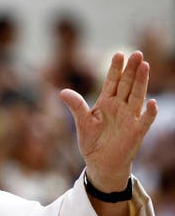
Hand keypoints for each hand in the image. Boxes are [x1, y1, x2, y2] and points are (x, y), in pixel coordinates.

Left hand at [60, 51, 157, 191]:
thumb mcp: (82, 122)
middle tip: (137, 53)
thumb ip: (76, 106)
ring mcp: (129, 118)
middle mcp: (120, 107)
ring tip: (145, 66)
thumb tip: (62, 92)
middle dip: (131, 70)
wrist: (100, 162)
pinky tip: (152, 103)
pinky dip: (149, 113)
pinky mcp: (136, 132)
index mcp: (106, 102)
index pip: (112, 82)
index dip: (115, 69)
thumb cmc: (92, 141)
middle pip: (126, 85)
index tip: (119, 54)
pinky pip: (145, 121)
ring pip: (137, 96)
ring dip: (141, 82)